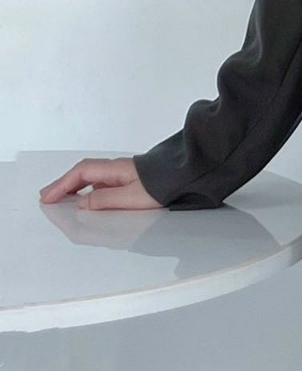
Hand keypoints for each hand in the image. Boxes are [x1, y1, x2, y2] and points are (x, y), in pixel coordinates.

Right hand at [39, 156, 162, 210]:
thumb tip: (81, 202)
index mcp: (115, 169)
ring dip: (74, 186)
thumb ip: (103, 200)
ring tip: (61, 198)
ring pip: (91, 176)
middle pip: (83, 172)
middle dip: (63, 184)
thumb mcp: (130, 198)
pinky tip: (85, 198)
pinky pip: (100, 181)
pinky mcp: (129, 179)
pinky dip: (87, 188)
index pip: (81, 173)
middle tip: (47, 196)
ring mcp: (123, 172)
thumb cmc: (162, 186)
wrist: (184, 178)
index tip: (47, 197)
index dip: (62, 185)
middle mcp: (117, 168)